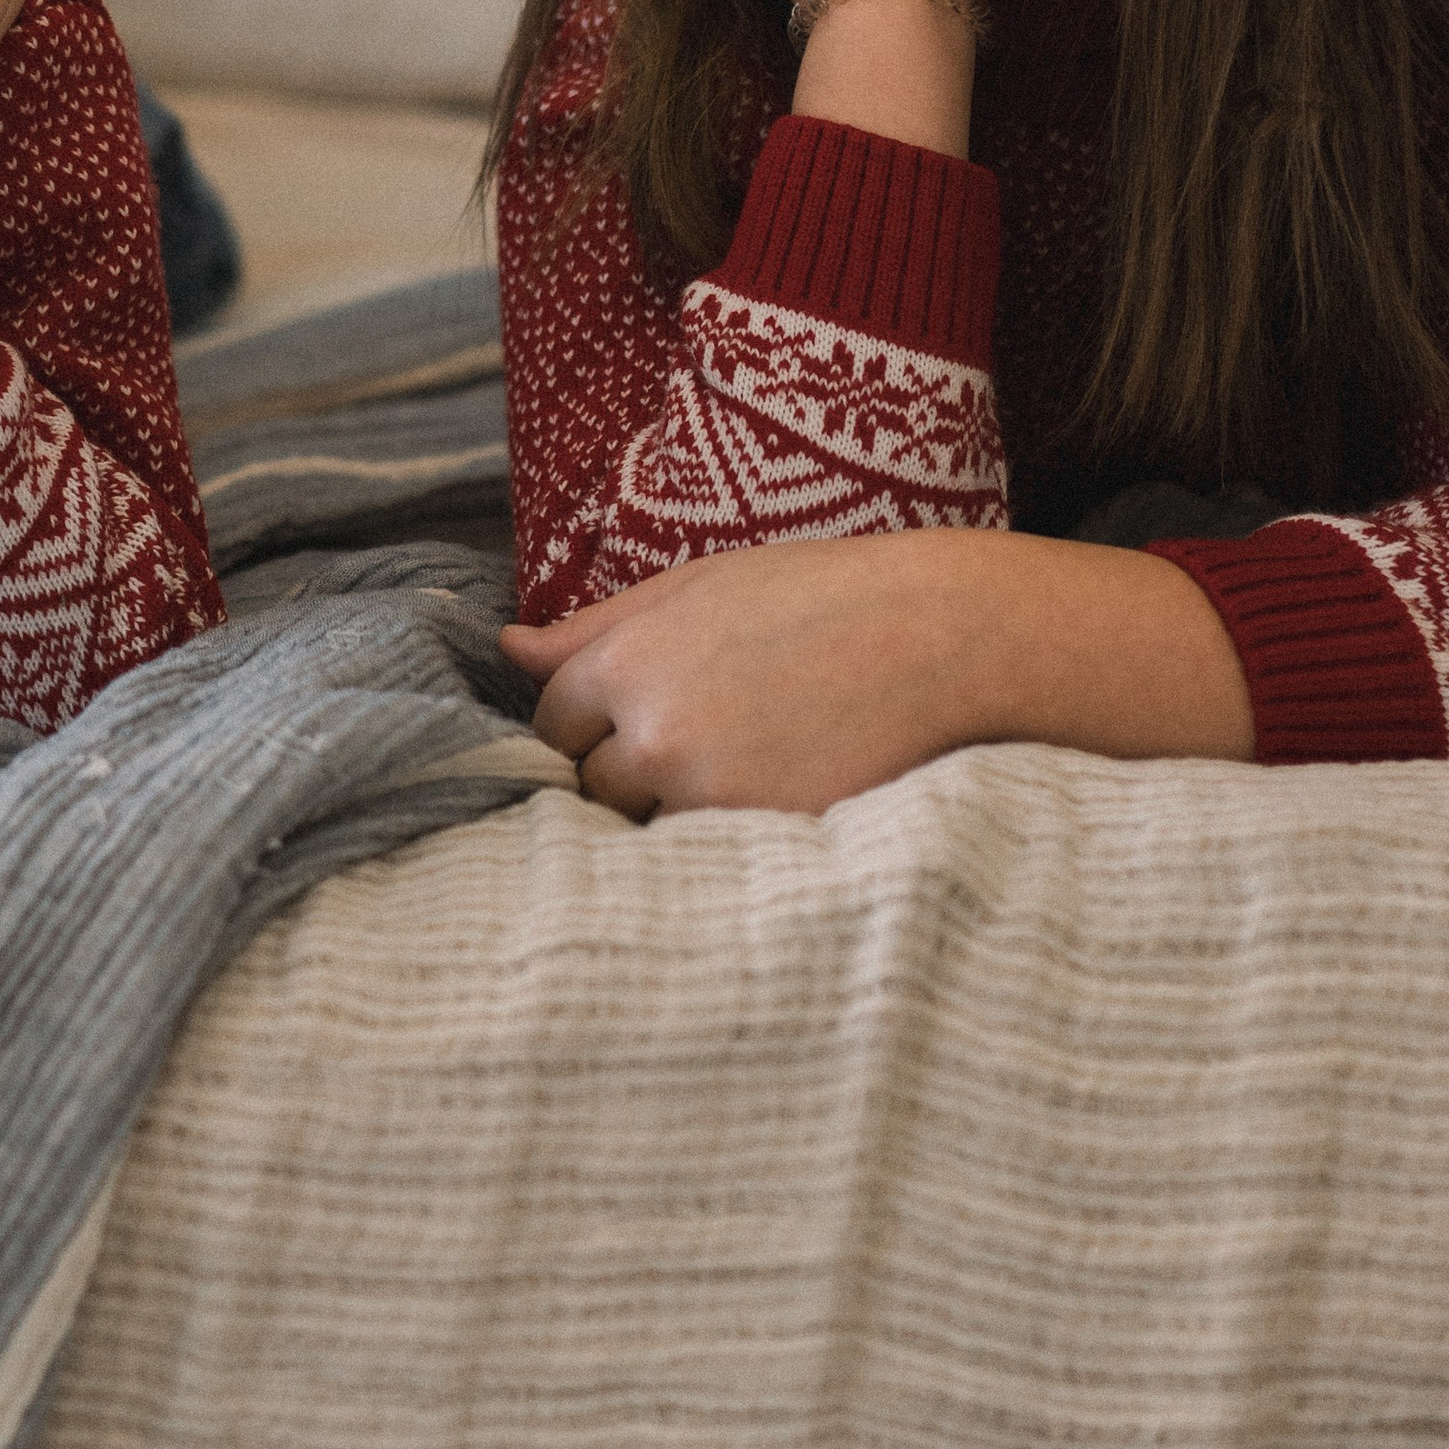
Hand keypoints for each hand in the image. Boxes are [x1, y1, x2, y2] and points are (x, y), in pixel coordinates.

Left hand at [499, 531, 1253, 818]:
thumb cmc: (819, 598)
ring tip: (737, 773)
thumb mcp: (699, 587)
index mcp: (626, 657)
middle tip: (697, 747)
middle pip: (587, 784)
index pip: (551, 721)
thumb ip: (598, 626)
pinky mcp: (759, 838)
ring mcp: (704, 792)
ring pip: (641, 830)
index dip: (588, 723)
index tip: (639, 718)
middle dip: (623, 772)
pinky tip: (768, 799)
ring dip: (669, 814)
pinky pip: (703, 861)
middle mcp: (651, 729)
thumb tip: (506, 645)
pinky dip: (720, 846)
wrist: (942, 635)